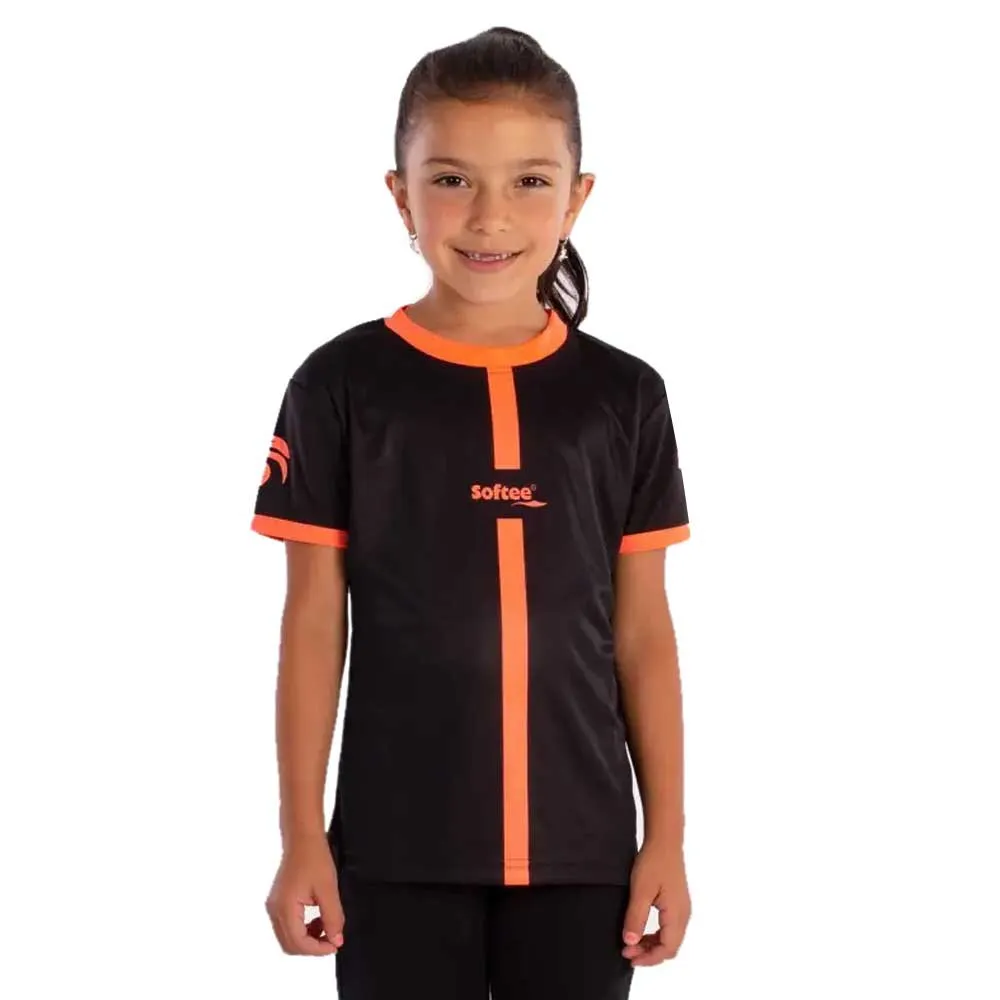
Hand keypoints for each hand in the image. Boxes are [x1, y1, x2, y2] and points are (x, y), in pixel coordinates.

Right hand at [265, 835, 344, 955]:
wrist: (303, 838)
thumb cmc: (314, 858)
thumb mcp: (329, 889)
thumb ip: (333, 917)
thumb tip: (336, 940)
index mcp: (284, 908)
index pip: (298, 943)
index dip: (318, 949)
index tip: (335, 944)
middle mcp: (274, 910)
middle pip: (290, 945)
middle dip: (312, 946)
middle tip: (332, 938)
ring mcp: (274, 906)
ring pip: (288, 937)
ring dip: (307, 938)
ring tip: (325, 924)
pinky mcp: (278, 901)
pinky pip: (288, 925)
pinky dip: (302, 928)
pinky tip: (317, 917)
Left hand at [621, 839, 690, 966]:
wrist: (664, 841)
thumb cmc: (653, 862)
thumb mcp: (640, 890)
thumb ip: (635, 918)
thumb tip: (630, 942)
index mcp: (677, 914)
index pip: (667, 948)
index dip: (649, 958)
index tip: (630, 957)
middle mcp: (684, 915)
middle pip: (670, 947)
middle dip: (649, 954)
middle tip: (627, 951)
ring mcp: (682, 909)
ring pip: (670, 938)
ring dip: (652, 945)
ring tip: (632, 943)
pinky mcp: (677, 903)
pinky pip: (669, 928)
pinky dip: (656, 935)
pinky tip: (642, 932)